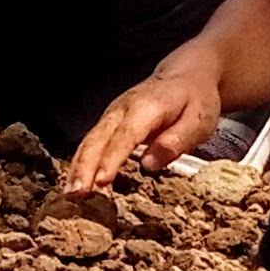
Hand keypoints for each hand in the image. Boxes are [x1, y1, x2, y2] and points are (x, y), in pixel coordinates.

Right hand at [59, 52, 229, 197]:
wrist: (186, 77)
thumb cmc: (194, 100)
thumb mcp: (199, 121)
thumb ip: (176, 140)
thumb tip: (150, 163)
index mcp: (146, 107)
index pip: (125, 136)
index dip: (111, 159)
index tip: (101, 181)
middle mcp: (122, 110)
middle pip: (97, 139)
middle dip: (84, 167)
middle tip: (76, 194)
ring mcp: (111, 116)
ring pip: (88, 142)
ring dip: (77, 168)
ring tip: (70, 194)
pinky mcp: (108, 125)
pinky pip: (90, 144)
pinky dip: (80, 163)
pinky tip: (75, 183)